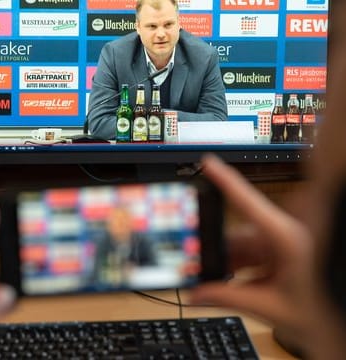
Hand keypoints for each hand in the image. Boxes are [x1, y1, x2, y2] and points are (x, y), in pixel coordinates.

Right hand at [190, 155, 334, 355]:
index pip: (250, 203)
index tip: (208, 163)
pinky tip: (229, 281)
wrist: (334, 324)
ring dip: (226, 261)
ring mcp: (280, 244)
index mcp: (288, 240)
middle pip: (238, 232)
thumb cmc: (318, 313)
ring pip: (241, 244)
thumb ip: (228, 298)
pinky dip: (236, 266)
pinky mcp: (277, 253)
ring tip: (213, 281)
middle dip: (218, 249)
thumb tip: (197, 293)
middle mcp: (284, 236)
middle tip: (198, 264)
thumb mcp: (269, 307)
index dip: (226, 180)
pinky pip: (248, 253)